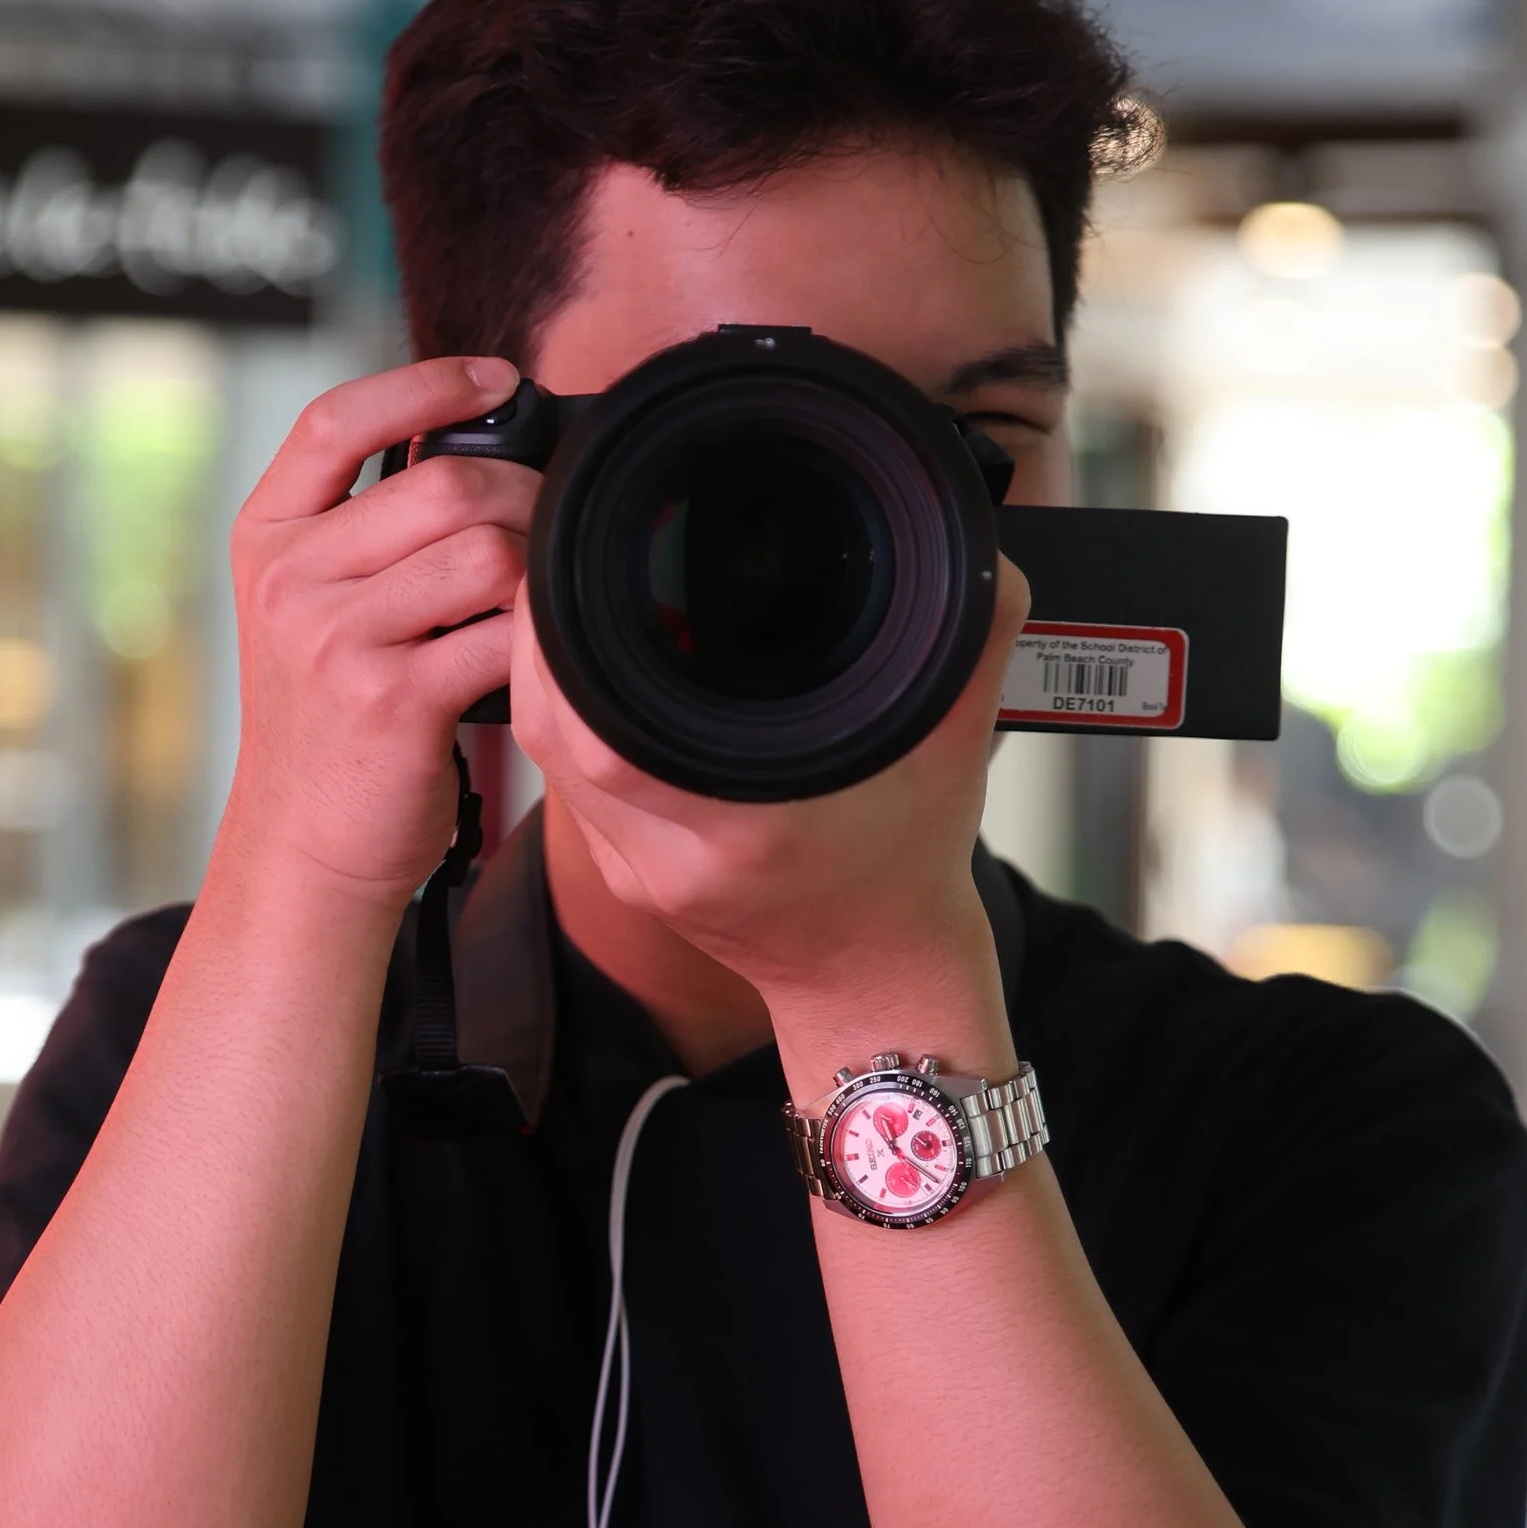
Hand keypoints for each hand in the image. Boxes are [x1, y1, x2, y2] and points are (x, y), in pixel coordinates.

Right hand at [218, 355, 536, 908]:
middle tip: (553, 522)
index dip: (424, 383)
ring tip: (538, 597)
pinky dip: (538, 640)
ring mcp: (334, 641)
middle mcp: (287, 580)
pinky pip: (503, 636)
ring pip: (482, 552)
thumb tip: (480, 444)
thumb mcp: (310, 607)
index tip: (497, 378)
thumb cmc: (330, 718)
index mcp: (265, 537)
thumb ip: (365, 530)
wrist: (302, 844)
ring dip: (536, 569)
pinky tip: (539, 654)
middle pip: (440, 484)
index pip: (335, 420)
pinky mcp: (391, 702)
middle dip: (522, 494)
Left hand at [508, 549, 1031, 1005]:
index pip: (611, 731)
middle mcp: (675, 854)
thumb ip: (975, 639)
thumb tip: (981, 552)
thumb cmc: (912, 869)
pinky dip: (565, 712)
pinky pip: (565, 778)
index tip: (597, 563)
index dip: (578, 637)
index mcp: (751, 826)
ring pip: (546, 750)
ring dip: (544, 666)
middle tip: (571, 555)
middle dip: (548, 629)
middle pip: (557, 727)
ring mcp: (637, 871)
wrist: (874, 975)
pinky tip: (592, 665)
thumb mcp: (959, 747)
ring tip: (573, 592)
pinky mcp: (621, 872)